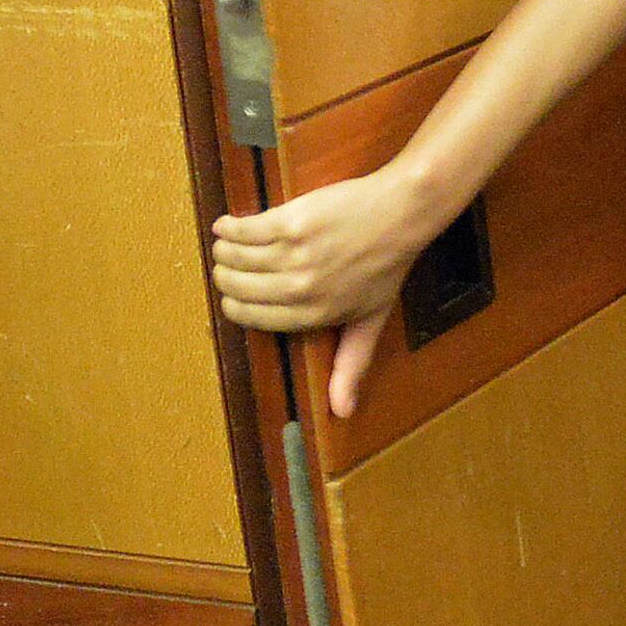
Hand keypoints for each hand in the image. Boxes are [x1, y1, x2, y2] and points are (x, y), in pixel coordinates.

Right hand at [211, 167, 444, 418]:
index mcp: (314, 315)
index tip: (235, 294)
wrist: (402, 214)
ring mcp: (294, 255)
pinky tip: (227, 225)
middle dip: (226, 277)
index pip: (250, 316)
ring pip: (233, 257)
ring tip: (228, 245)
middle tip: (230, 266)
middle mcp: (301, 289)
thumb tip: (342, 411)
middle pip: (235, 287)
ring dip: (224, 251)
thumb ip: (351, 364)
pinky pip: (241, 230)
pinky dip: (228, 227)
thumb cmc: (386, 265)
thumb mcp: (372, 320)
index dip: (236, 304)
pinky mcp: (290, 223)